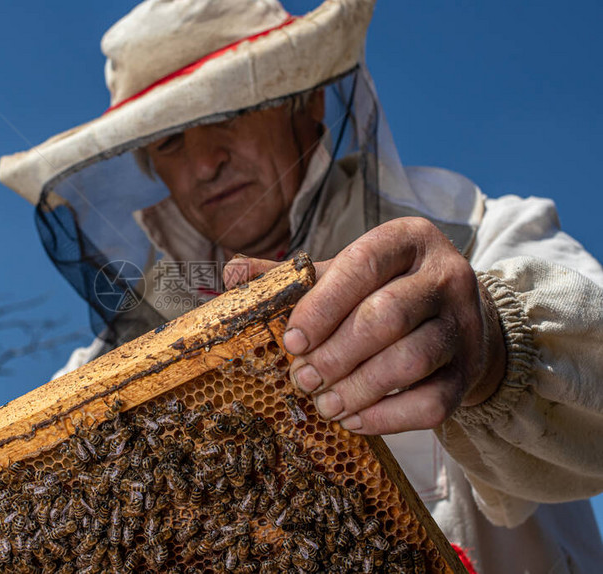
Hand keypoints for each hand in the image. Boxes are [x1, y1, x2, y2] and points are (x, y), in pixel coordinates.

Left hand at [223, 217, 505, 434]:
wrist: (457, 318)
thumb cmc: (384, 291)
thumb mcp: (343, 272)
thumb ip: (291, 276)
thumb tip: (232, 274)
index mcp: (407, 240)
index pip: (362, 265)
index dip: (322, 305)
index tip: (291, 341)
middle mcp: (445, 276)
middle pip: (388, 316)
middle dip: (336, 353)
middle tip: (302, 379)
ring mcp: (463, 325)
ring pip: (412, 360)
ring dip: (358, 388)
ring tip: (323, 404)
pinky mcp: (469, 372)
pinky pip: (433, 403)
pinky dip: (388, 418)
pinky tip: (354, 420)